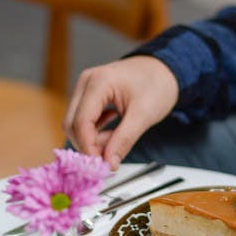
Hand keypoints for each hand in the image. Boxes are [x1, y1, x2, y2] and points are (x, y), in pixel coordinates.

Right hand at [63, 56, 178, 168]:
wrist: (163, 69)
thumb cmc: (157, 84)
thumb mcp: (144, 115)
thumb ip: (124, 140)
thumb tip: (109, 163)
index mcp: (99, 82)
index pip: (81, 121)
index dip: (88, 147)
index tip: (101, 165)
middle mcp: (87, 82)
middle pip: (71, 123)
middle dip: (88, 144)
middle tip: (110, 156)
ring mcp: (86, 87)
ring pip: (75, 123)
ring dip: (92, 139)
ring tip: (115, 140)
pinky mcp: (89, 95)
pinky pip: (82, 119)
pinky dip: (95, 132)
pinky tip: (112, 132)